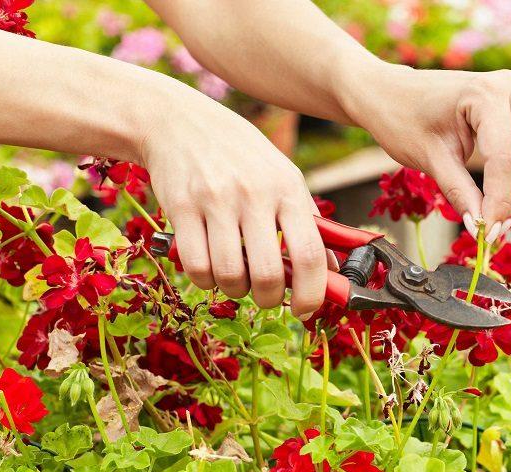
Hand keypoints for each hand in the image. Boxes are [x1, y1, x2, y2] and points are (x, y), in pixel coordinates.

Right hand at [139, 88, 326, 316]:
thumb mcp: (282, 175)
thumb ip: (307, 220)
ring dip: (235, 290)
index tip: (305, 309)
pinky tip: (209, 269)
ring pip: (230, 276)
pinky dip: (205, 280)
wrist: (178, 122)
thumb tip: (331, 269)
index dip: (312, 293)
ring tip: (236, 279)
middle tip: (265, 297)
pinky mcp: (181, 208)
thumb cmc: (239, 154)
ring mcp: (216, 201)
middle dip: (269, 300)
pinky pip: (196, 266)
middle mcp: (255, 194)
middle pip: (269, 274)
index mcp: (288, 188)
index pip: (310, 254)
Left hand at [343, 64, 510, 240]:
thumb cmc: (403, 119)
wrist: (391, 93)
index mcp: (484, 95)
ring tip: (510, 190)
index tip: (487, 233)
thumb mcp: (429, 160)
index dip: (500, 203)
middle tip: (495, 225)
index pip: (506, 160)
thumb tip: (482, 226)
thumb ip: (460, 192)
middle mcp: (510, 85)